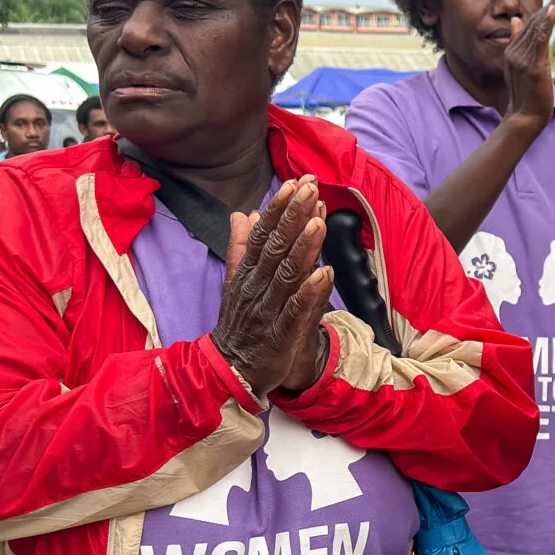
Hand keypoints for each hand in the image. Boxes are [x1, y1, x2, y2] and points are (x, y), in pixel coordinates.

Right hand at [209, 177, 334, 400]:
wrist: (230, 371)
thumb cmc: (239, 324)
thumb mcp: (235, 282)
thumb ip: (241, 247)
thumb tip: (243, 213)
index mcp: (247, 273)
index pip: (262, 235)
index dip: (278, 209)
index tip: (294, 184)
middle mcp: (256, 287)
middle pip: (275, 247)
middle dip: (293, 216)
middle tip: (309, 188)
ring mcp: (267, 310)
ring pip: (287, 274)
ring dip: (303, 247)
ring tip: (318, 221)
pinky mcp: (280, 335)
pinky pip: (295, 311)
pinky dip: (310, 293)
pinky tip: (324, 273)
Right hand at [500, 0, 554, 131]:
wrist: (524, 118)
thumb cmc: (527, 96)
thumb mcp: (521, 67)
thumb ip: (519, 44)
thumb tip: (516, 20)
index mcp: (513, 50)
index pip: (531, 24)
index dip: (546, 9)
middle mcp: (515, 51)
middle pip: (536, 21)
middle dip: (554, 3)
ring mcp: (523, 58)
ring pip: (539, 27)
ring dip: (554, 7)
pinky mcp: (533, 65)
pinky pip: (539, 39)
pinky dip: (546, 23)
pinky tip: (553, 9)